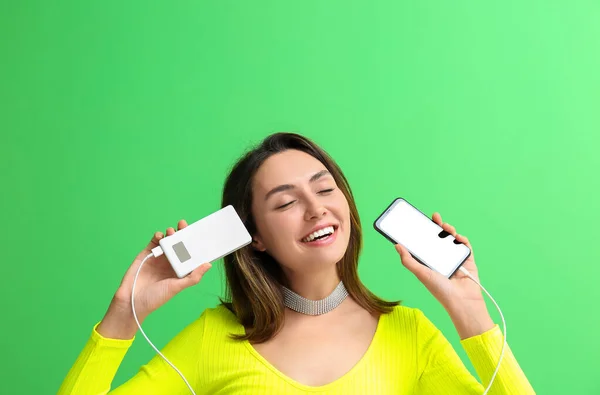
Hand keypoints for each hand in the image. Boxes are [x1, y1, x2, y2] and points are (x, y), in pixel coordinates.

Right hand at [97, 220, 211, 338]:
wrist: (131, 301)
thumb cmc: (155, 298)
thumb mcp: (176, 287)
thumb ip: (193, 277)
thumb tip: (208, 265)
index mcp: (179, 270)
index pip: (189, 254)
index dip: (194, 244)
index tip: (199, 234)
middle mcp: (170, 262)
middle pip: (179, 244)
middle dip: (182, 234)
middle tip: (183, 225)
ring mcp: (159, 257)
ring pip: (167, 241)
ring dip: (170, 234)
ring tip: (172, 231)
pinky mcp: (147, 254)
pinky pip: (154, 242)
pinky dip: (157, 236)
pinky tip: (160, 236)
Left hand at [395, 212, 484, 312]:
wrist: (462, 301)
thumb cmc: (440, 290)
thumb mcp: (421, 273)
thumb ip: (408, 260)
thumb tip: (397, 245)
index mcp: (430, 261)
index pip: (426, 242)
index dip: (423, 231)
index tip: (419, 221)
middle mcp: (442, 258)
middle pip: (439, 237)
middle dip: (437, 226)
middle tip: (434, 217)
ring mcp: (455, 258)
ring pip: (452, 239)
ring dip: (449, 230)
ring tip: (445, 227)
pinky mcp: (468, 259)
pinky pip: (466, 246)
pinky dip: (462, 239)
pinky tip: (457, 237)